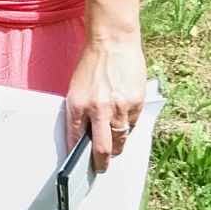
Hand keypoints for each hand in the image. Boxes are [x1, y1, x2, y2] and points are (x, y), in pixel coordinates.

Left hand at [64, 39, 147, 170]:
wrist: (112, 42)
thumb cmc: (92, 64)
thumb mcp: (77, 87)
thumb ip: (82, 111)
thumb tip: (86, 135)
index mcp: (77, 104)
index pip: (75, 139)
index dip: (77, 155)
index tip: (78, 165)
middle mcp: (98, 109)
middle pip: (101, 148)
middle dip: (101, 163)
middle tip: (101, 168)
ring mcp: (119, 107)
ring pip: (120, 139)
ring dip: (118, 147)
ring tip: (115, 149)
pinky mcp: (135, 103)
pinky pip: (133, 124)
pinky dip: (129, 127)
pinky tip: (125, 123)